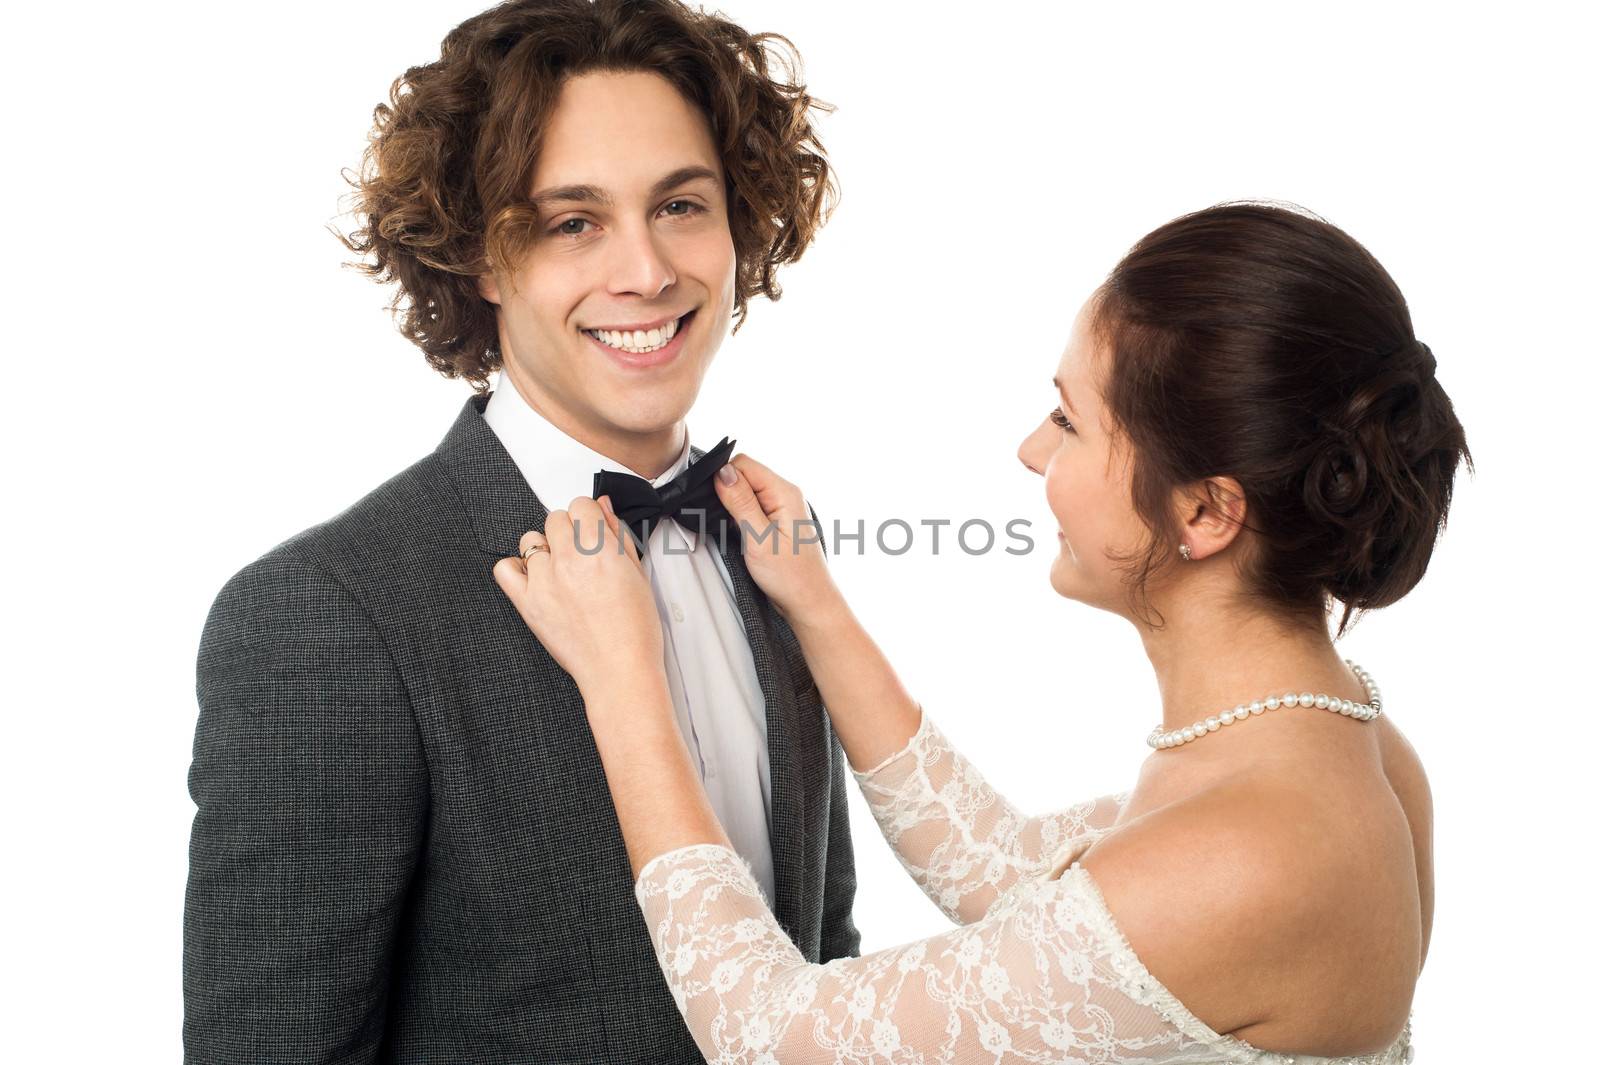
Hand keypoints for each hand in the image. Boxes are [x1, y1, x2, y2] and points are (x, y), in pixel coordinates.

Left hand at [492, 495, 664, 698]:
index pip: (581, 504)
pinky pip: (505, 569)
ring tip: (560, 570)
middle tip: (581, 554)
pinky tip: (534, 578)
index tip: (593, 529)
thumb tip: (605, 508)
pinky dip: (516, 569)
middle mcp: (569, 560)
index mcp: (600, 549)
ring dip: (545, 549)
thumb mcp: (638, 574)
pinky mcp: (527, 603)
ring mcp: (544, 581)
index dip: (589, 516)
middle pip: (555, 519)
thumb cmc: (634, 630)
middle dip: (569, 531)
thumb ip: (618, 535)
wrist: (619, 669)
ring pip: (530, 540)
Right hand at [713, 454, 841, 622]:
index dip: (724, 478)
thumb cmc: (790, 576)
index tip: (716, 503)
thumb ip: (741, 502)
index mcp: (784, 492)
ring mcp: (781, 508)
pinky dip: (740, 517)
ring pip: (745, 492)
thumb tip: (723, 472)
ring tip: (735, 532)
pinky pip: (751, 507)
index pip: (744, 464)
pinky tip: (739, 535)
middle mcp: (785, 495)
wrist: (809, 602)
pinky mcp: (775, 521)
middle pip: (744, 475)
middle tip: (726, 523)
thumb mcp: (759, 538)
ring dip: (733, 507)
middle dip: (727, 493)